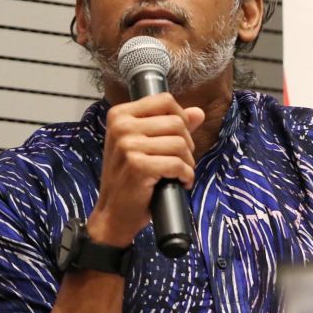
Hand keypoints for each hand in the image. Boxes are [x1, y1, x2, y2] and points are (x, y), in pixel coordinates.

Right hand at [89, 94, 204, 245]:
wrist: (113, 212)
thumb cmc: (129, 178)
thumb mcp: (145, 145)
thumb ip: (170, 126)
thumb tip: (198, 113)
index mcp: (120, 115)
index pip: (165, 101)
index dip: (180, 119)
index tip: (178, 138)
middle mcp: (121, 126)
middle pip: (176, 123)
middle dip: (186, 145)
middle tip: (179, 161)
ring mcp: (128, 145)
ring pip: (180, 143)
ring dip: (187, 162)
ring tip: (178, 173)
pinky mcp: (138, 166)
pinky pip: (178, 164)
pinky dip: (185, 176)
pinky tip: (179, 182)